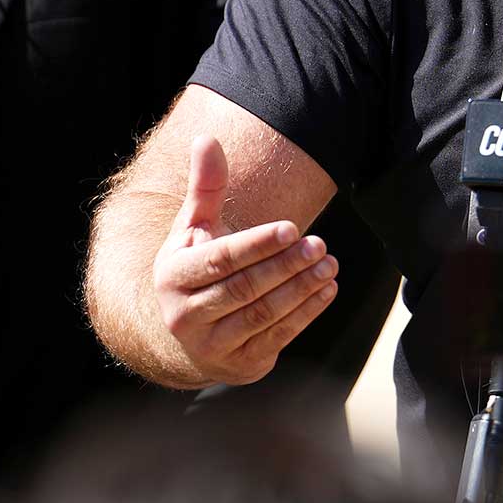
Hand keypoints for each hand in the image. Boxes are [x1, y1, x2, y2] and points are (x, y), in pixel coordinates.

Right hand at [151, 134, 338, 384]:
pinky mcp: (239, 364)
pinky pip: (277, 336)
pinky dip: (306, 313)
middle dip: (285, 266)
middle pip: (244, 288)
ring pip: (263, 314)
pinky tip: (328, 289)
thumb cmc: (197, 267)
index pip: (219, 260)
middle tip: (320, 243)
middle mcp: (184, 315)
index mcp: (172, 276)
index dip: (256, 245)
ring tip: (329, 263)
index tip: (291, 228)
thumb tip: (206, 138)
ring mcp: (211, 345)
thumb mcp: (194, 229)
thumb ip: (205, 187)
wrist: (189, 335)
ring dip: (301, 289)